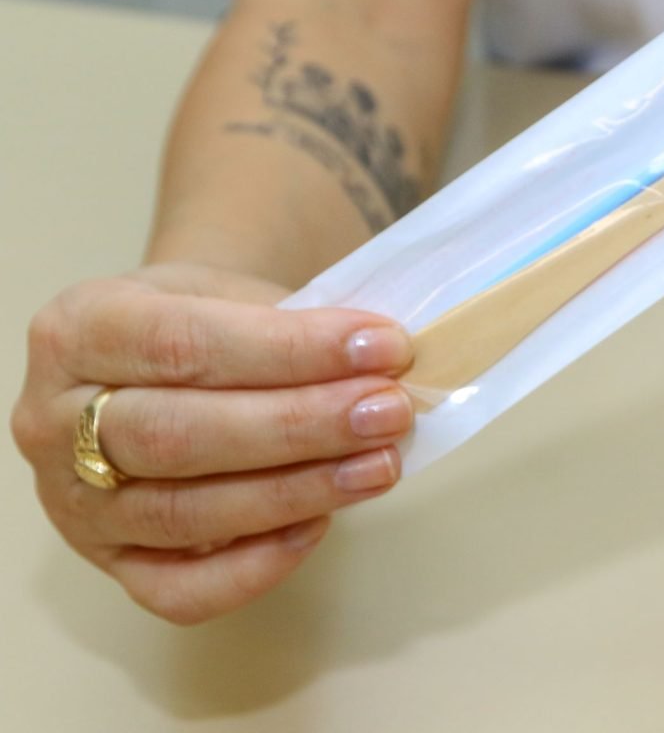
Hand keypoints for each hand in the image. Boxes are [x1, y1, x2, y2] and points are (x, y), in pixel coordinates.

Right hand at [10, 262, 414, 623]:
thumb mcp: (237, 294)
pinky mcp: (108, 565)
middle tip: (388, 411)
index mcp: (80, 328)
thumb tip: (390, 368)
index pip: (184, 343)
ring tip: (380, 465)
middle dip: (299, 425)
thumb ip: (300, 327)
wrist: (165, 355)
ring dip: (298, 492)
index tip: (382, 346)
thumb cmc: (210, 323)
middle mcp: (52, 419)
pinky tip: (320, 524)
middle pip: (178, 434)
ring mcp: (73, 503)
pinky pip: (178, 591)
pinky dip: (256, 566)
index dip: (291, 349)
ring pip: (183, 513)